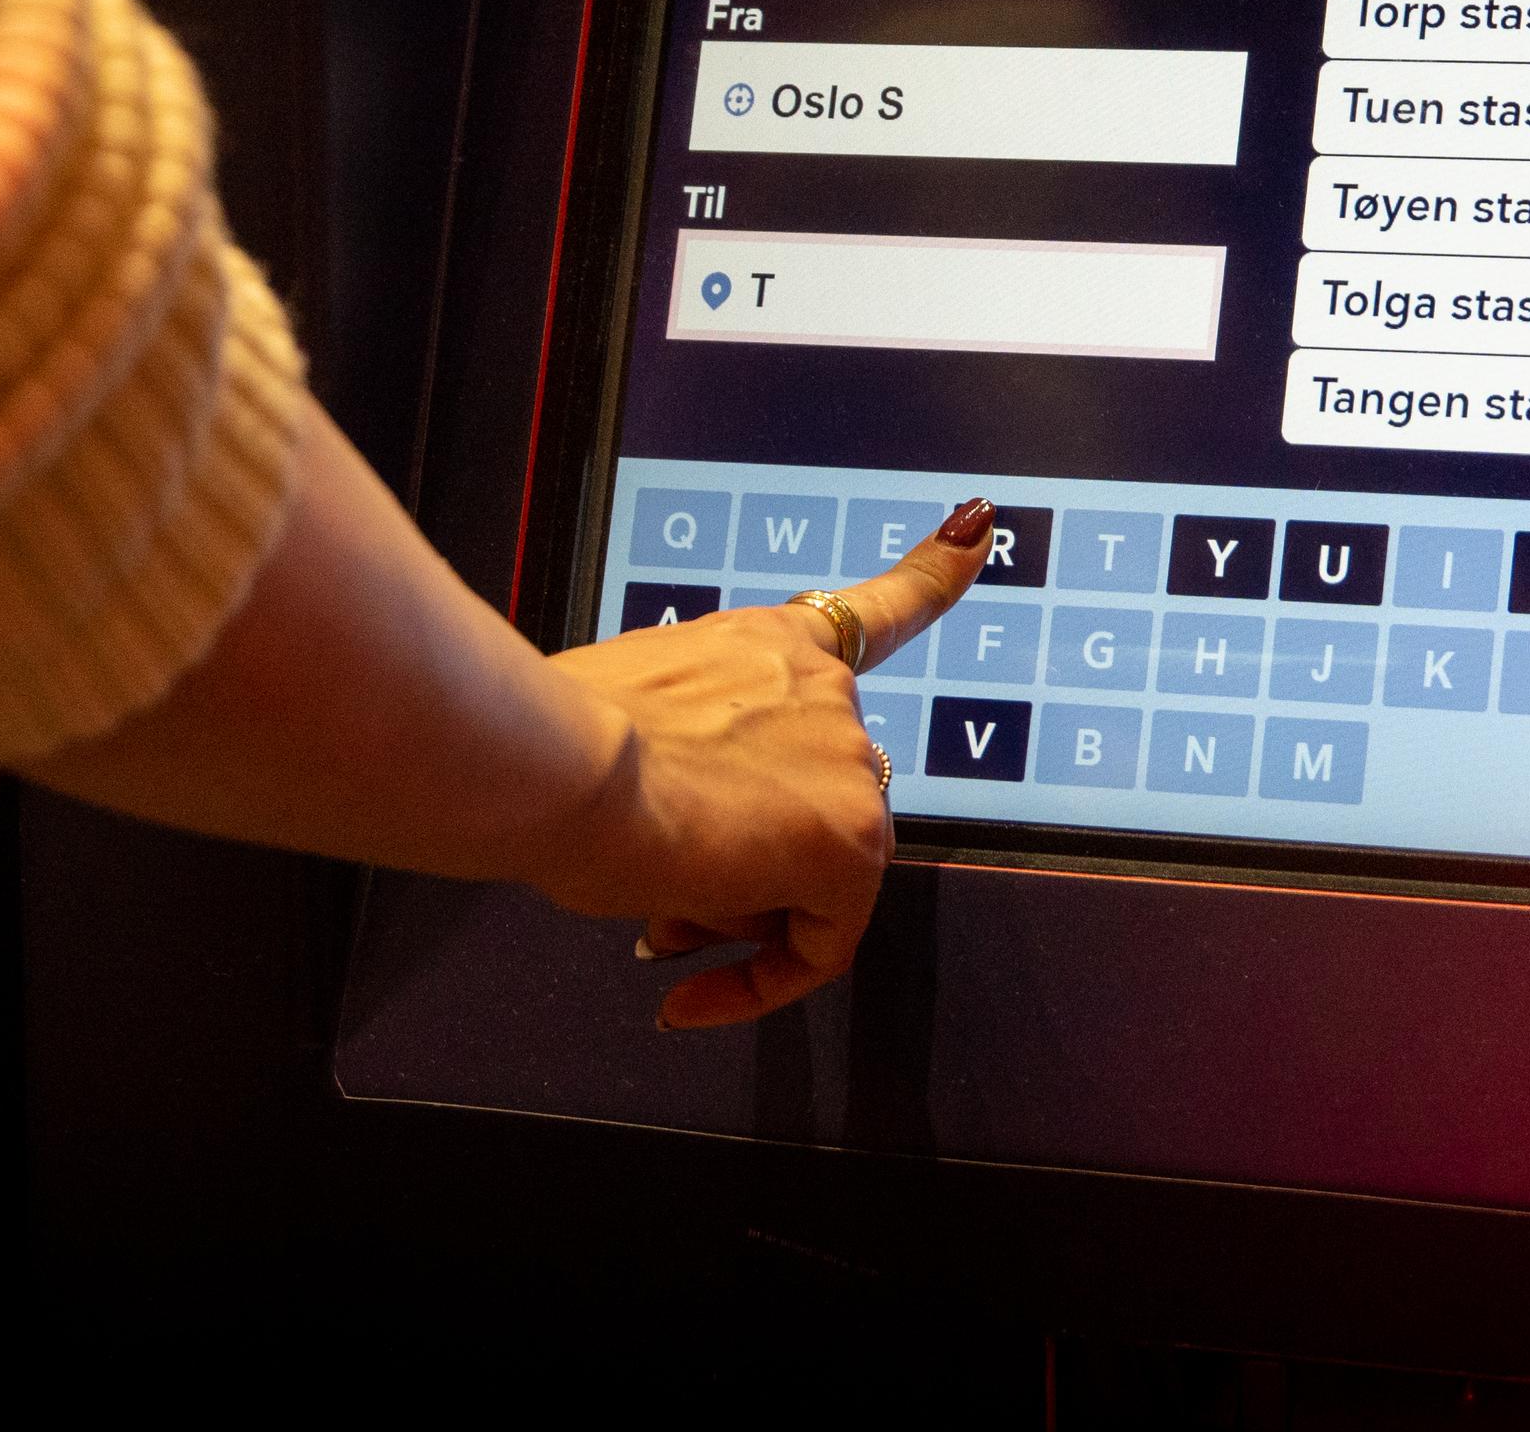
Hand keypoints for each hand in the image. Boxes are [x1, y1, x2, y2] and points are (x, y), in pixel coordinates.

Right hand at [537, 498, 993, 1027]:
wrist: (554, 760)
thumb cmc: (555, 743)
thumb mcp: (641, 730)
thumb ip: (704, 773)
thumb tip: (717, 874)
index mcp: (769, 643)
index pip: (872, 608)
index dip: (930, 573)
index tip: (975, 532)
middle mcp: (826, 689)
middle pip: (810, 806)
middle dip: (743, 865)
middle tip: (661, 904)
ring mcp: (848, 763)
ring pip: (808, 872)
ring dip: (732, 911)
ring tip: (651, 915)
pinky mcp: (851, 842)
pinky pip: (823, 943)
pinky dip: (760, 982)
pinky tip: (691, 998)